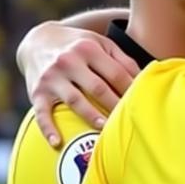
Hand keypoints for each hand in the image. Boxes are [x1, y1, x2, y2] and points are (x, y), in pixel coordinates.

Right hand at [19, 24, 139, 145]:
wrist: (38, 41)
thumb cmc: (80, 46)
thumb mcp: (102, 44)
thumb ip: (124, 61)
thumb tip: (148, 80)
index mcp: (88, 49)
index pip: (116, 74)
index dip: (132, 91)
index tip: (144, 105)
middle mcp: (68, 61)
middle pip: (98, 89)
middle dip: (116, 106)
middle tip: (131, 122)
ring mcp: (51, 77)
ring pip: (75, 100)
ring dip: (91, 116)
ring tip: (106, 129)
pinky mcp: (36, 92)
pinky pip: (41, 113)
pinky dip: (48, 128)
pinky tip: (57, 142)